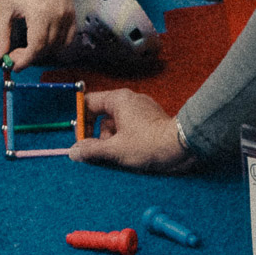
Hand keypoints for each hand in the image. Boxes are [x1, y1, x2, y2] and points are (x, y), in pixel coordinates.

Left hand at [0, 0, 74, 69]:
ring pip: (59, 45)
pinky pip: (69, 36)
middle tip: (15, 53)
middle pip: (47, 49)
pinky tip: (43, 39)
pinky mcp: (72, 10)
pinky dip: (58, 43)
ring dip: (43, 51)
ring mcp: (67, 12)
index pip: (36, 48)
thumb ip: (1, 34)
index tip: (13, 65)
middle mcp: (57, 15)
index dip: (24, 61)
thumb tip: (0, 57)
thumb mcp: (4, 7)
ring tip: (27, 45)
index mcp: (39, 14)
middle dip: (30, 56)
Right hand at [68, 89, 198, 172]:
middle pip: (102, 115)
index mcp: (118, 100)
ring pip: (117, 123)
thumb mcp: (115, 150)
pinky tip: (131, 153)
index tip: (82, 139)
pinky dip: (126, 139)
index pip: (89, 102)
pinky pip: (130, 127)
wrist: (181, 147)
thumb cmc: (147, 145)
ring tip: (120, 155)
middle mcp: (130, 99)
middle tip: (100, 152)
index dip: (81, 121)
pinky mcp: (151, 119)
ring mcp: (142, 108)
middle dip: (99, 135)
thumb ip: (91, 150)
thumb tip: (73, 151)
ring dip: (113, 140)